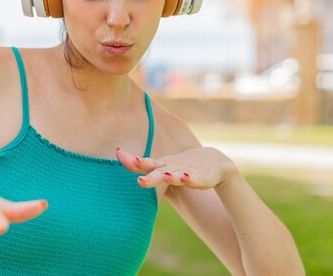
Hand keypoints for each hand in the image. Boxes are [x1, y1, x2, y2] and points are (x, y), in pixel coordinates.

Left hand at [115, 146, 237, 189]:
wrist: (214, 160)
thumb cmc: (181, 165)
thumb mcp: (162, 167)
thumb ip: (142, 166)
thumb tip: (118, 154)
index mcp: (163, 166)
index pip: (146, 164)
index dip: (133, 162)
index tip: (118, 152)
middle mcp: (173, 167)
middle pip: (159, 171)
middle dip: (149, 175)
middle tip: (139, 180)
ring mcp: (187, 171)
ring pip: (177, 175)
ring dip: (172, 176)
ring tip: (165, 177)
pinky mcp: (202, 178)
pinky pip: (196, 179)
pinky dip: (192, 179)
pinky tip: (187, 178)